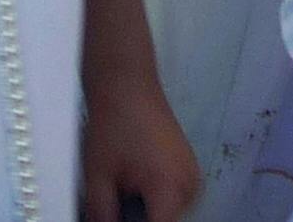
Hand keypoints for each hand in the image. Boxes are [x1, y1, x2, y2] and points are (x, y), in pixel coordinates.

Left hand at [78, 67, 202, 221]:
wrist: (127, 83)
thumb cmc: (112, 124)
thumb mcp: (99, 175)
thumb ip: (104, 214)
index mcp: (172, 191)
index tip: (118, 218)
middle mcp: (191, 188)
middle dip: (140, 219)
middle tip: (114, 203)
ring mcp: (193, 178)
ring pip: (168, 213)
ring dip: (147, 211)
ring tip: (121, 189)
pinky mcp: (189, 170)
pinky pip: (172, 198)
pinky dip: (154, 199)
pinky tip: (132, 182)